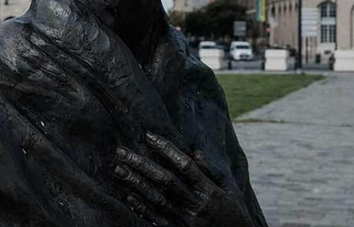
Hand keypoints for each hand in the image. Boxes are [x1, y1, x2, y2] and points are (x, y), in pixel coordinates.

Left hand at [113, 132, 252, 226]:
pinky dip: (141, 208)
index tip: (149, 136)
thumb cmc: (235, 215)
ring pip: (156, 199)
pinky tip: (128, 196)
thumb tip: (195, 151)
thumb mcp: (230, 190)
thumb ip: (212, 171)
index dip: (167, 149)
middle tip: (122, 152)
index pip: (185, 166)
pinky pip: (156, 220)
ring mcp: (185, 221)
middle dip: (142, 165)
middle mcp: (195, 206)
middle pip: (165, 181)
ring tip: (119, 170)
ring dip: (135, 184)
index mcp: (209, 191)